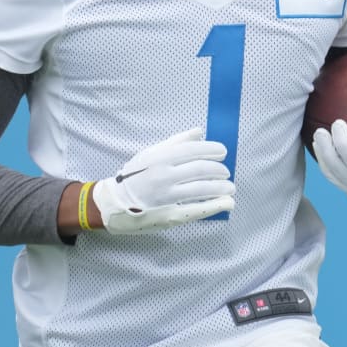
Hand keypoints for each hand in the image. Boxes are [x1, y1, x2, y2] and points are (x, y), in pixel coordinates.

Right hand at [93, 128, 235, 233]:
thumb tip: (200, 132)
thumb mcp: (151, 153)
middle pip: (201, 170)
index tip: (222, 152)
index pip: (194, 150)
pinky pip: (198, 209)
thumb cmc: (135, 176)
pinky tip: (227, 203)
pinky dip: (215, 205)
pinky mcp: (171, 214)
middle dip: (219, 170)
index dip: (212, 150)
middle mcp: (165, 175)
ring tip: (230, 187)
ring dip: (222, 188)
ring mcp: (168, 196)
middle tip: (226, 172)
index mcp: (161, 157)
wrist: (116, 203)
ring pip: (203, 189)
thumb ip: (176, 141)